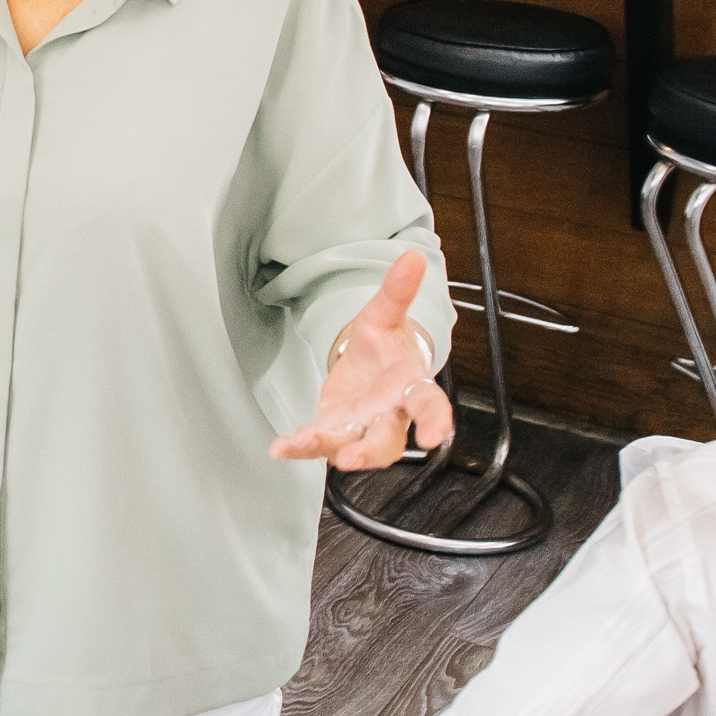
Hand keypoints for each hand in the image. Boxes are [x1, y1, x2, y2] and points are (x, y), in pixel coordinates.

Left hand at [271, 251, 453, 470]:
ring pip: (353, 448)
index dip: (435, 422)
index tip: (435, 437)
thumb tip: (411, 256)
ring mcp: (362, 429)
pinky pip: (320, 445)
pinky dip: (300, 449)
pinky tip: (280, 447)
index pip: (429, 406)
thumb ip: (397, 291)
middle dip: (372, 452)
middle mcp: (389, 415)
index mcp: (410, 387)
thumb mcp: (384, 315)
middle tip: (353, 459)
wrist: (366, 366)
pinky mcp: (335, 432)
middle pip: (389, 440)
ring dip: (330, 450)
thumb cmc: (383, 347)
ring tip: (304, 443)